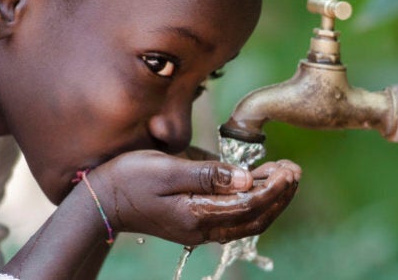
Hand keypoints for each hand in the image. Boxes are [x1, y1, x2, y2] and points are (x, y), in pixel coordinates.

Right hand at [87, 150, 299, 244]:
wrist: (103, 200)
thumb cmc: (131, 178)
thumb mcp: (168, 169)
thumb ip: (208, 174)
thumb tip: (247, 179)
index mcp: (197, 214)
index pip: (249, 205)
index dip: (274, 188)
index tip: (289, 170)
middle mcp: (203, 228)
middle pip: (255, 218)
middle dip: (280, 195)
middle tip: (294, 170)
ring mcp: (201, 229)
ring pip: (248, 221)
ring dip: (270, 200)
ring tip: (285, 175)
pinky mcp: (197, 222)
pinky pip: (235, 217)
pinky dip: (254, 203)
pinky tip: (261, 183)